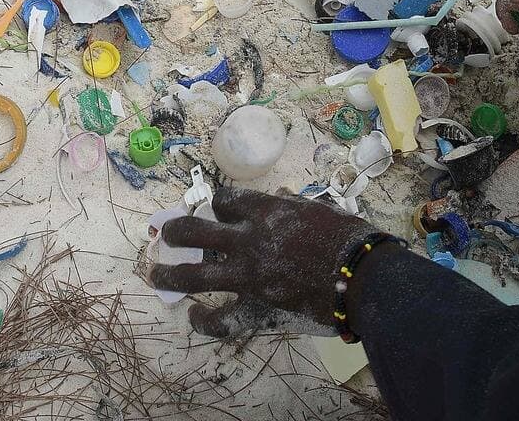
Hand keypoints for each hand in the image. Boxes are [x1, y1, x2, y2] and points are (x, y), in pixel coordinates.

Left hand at [149, 187, 373, 337]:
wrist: (364, 276)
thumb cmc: (348, 237)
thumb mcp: (318, 208)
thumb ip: (291, 204)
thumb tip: (279, 198)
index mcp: (265, 211)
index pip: (225, 201)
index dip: (219, 204)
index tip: (219, 209)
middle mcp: (248, 239)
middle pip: (195, 230)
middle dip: (176, 231)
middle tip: (168, 235)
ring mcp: (248, 275)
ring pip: (194, 274)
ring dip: (169, 274)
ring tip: (155, 275)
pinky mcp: (256, 306)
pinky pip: (221, 317)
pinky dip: (205, 320)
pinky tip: (194, 316)